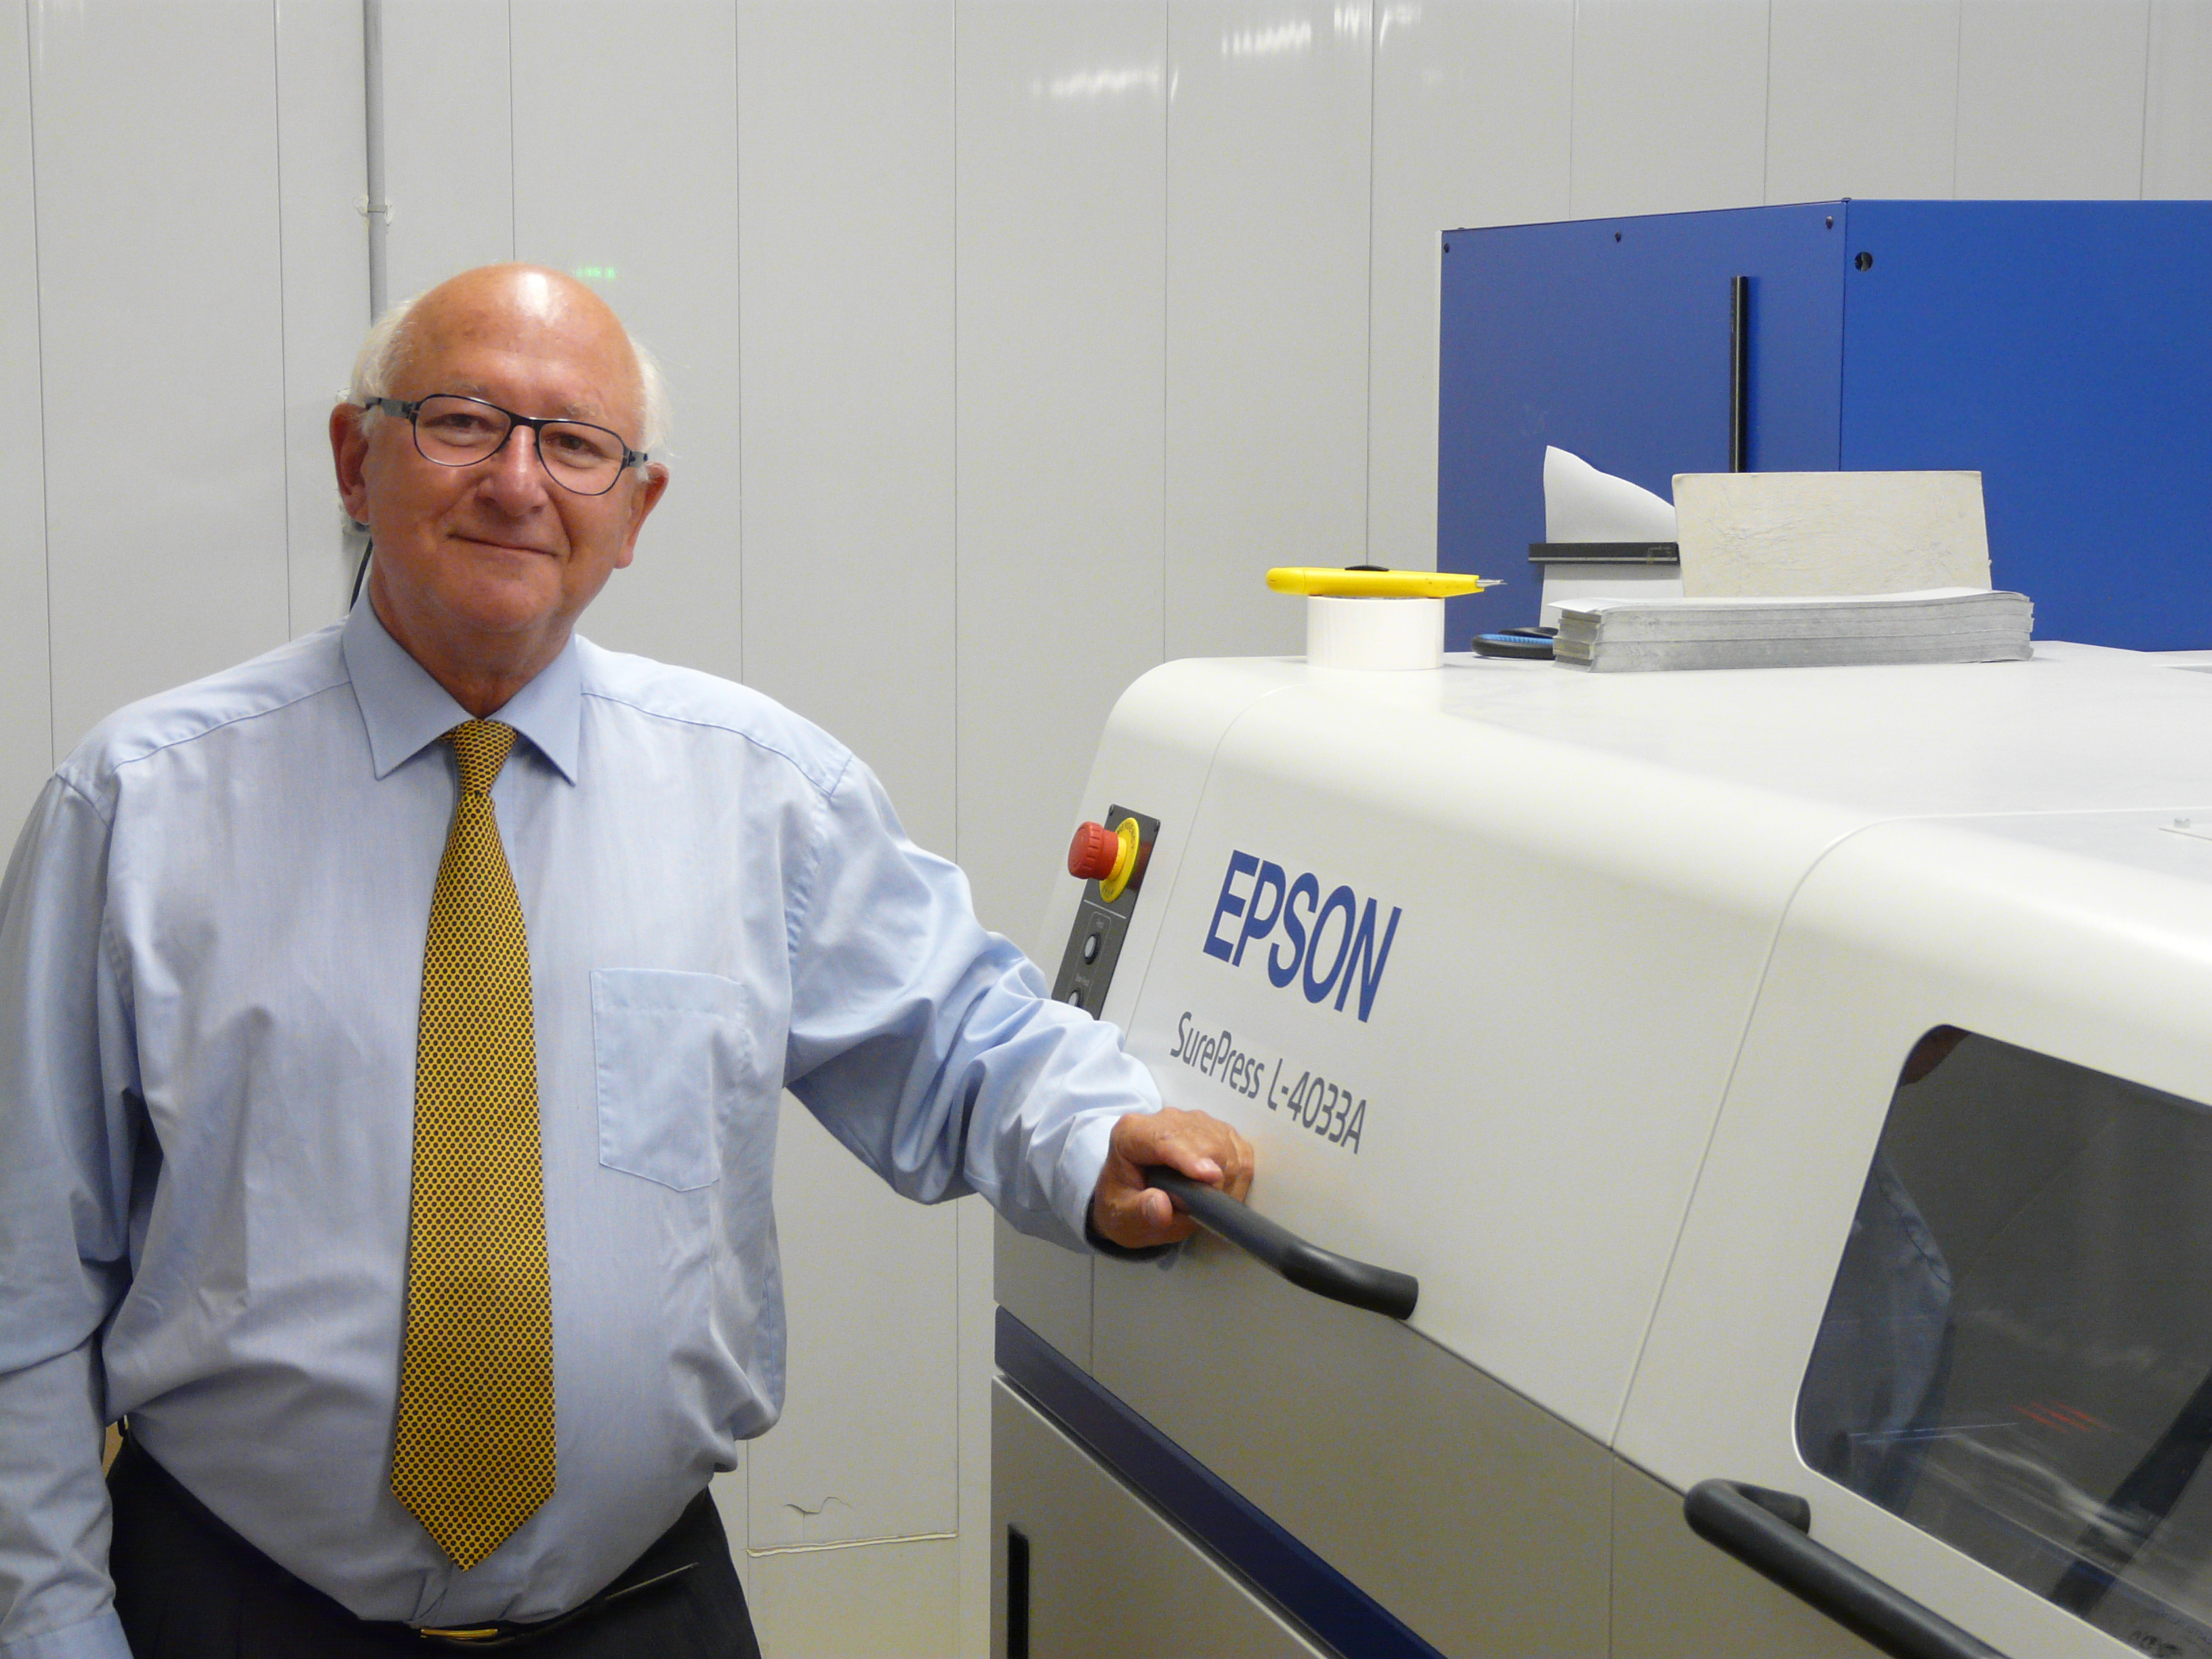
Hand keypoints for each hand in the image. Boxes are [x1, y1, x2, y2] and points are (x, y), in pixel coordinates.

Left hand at [1090, 1107, 1255, 1249]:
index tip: (1211, 1177)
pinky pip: (1239, 1147)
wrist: (1131, 1196)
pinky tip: (1223, 1190)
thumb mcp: (1123, 1218)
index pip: (1164, 1138)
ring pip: (1225, 1142)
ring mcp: (1191, 1121)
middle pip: (1202, 1140)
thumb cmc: (1125, 1205)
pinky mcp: (1214, 1130)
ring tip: (1210, 1203)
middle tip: (1207, 1209)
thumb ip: (1140, 1213)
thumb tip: (1161, 1206)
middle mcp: (1163, 1119)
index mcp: (1130, 1134)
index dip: (1190, 1156)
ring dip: (1228, 1177)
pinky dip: (1239, 1172)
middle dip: (1214, 1176)